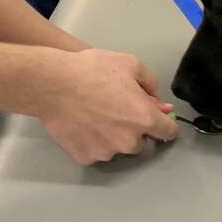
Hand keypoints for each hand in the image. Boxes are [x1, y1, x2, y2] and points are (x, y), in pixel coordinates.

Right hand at [38, 49, 178, 164]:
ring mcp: (106, 153)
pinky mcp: (86, 157)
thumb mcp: (129, 64)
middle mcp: (129, 142)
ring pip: (117, 148)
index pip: (168, 132)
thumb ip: (150, 85)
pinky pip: (96, 151)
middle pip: (142, 143)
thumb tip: (160, 103)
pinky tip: (82, 123)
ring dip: (113, 137)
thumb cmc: (92, 70)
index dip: (165, 124)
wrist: (53, 83)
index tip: (158, 120)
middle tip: (117, 110)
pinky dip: (93, 141)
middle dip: (135, 130)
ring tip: (95, 114)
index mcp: (144, 119)